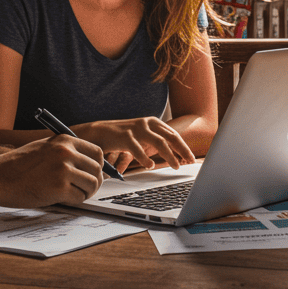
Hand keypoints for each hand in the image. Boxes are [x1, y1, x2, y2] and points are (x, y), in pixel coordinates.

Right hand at [0, 135, 103, 206]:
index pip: (96, 153)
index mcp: (64, 141)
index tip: (93, 174)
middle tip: (86, 189)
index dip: (98, 166)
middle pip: (97, 170)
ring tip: (75, 195)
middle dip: (94, 182)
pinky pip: (80, 197)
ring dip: (86, 193)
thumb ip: (65, 151)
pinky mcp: (59, 188)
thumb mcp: (44, 147)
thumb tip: (88, 164)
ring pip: (92, 184)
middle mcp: (67, 153)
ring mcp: (64, 170)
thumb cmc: (18, 165)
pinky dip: (75, 201)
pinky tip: (64, 199)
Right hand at [79, 117, 195, 171]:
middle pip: (171, 136)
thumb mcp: (141, 136)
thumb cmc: (121, 137)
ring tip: (176, 166)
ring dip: (169, 155)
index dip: (183, 146)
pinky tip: (150, 166)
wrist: (97, 132)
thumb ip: (154, 142)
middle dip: (182, 149)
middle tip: (191, 161)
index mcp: (152, 122)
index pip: (173, 134)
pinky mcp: (124, 137)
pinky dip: (145, 158)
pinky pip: (138, 148)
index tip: (190, 157)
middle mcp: (147, 123)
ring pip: (159, 142)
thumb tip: (173, 155)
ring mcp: (136, 129)